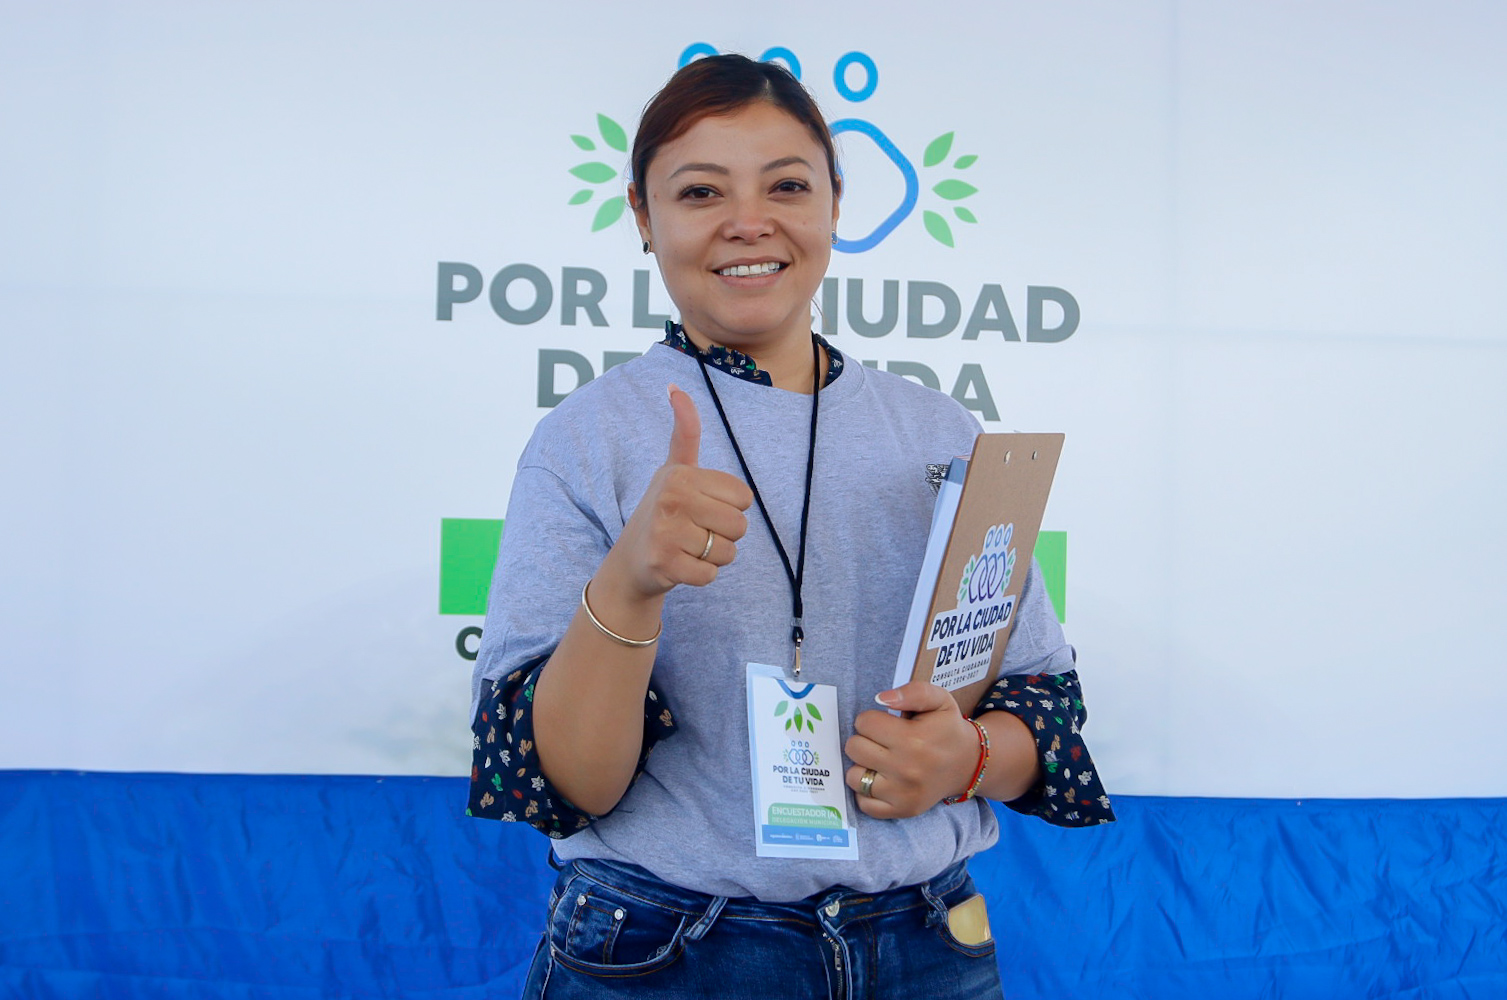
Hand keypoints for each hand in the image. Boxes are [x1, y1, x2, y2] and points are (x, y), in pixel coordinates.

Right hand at [598, 385, 753, 599]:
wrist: (630, 561)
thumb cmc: (662, 512)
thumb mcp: (673, 469)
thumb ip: (684, 432)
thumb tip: (676, 388)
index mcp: (681, 474)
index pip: (744, 497)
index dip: (730, 508)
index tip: (702, 508)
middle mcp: (672, 498)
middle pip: (740, 526)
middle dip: (724, 535)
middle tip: (694, 532)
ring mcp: (666, 532)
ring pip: (728, 553)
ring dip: (713, 557)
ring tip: (687, 548)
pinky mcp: (665, 564)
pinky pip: (711, 575)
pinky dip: (702, 576)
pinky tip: (681, 566)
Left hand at [844, 681, 979, 817]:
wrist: (968, 764)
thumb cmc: (948, 729)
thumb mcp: (939, 700)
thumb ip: (913, 692)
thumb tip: (881, 699)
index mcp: (913, 739)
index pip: (864, 723)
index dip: (872, 719)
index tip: (886, 724)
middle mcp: (907, 769)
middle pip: (854, 748)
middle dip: (864, 740)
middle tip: (882, 741)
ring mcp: (903, 794)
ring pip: (854, 777)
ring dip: (863, 766)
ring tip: (880, 760)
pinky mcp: (902, 810)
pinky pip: (864, 803)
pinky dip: (867, 792)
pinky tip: (881, 780)